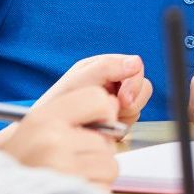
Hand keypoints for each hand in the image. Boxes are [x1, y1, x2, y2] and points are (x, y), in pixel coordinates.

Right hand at [0, 86, 121, 183]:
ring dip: (97, 175)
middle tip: (74, 163)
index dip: (104, 113)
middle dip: (97, 153)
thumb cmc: (23, 167)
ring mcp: (62, 166)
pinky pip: (105, 186)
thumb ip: (72, 118)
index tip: (97, 126)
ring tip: (70, 179)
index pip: (97, 98)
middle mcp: (51, 139)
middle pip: (107, 138)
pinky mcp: (74, 191)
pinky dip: (95, 191)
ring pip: (110, 164)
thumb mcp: (36, 132)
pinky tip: (73, 192)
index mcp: (42, 119)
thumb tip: (115, 110)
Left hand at [38, 54, 152, 127]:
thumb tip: (136, 62)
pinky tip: (105, 124)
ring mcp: (116, 99)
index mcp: (103, 66)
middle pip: (143, 86)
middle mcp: (113, 81)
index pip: (135, 67)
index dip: (133, 83)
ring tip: (104, 117)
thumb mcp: (78, 82)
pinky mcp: (117, 116)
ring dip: (126, 113)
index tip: (123, 98)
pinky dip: (121, 124)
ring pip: (139, 103)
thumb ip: (106, 68)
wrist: (50, 130)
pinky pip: (132, 119)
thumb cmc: (57, 105)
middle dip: (132, 100)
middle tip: (117, 109)